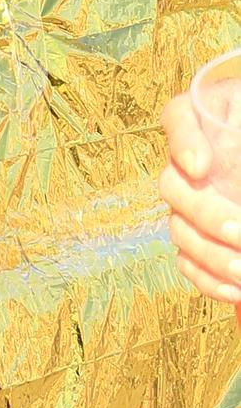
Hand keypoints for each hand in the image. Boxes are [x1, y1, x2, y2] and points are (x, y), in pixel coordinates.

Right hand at [160, 93, 240, 301]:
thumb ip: (238, 121)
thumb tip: (202, 166)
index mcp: (200, 118)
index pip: (178, 118)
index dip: (184, 142)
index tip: (200, 166)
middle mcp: (186, 163)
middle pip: (173, 185)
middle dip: (205, 213)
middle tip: (240, 229)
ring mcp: (189, 203)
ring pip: (179, 230)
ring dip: (211, 254)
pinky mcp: (199, 237)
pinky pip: (187, 262)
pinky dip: (208, 279)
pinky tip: (236, 289)